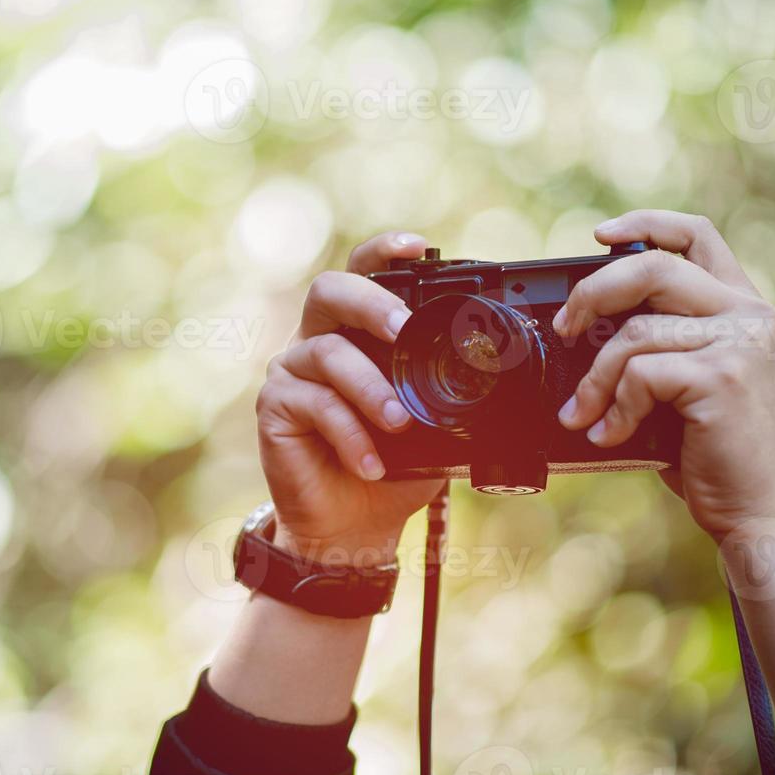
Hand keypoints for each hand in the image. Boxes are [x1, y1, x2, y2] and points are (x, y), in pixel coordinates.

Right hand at [257, 232, 443, 562]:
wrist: (355, 527)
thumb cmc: (394, 467)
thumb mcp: (433, 425)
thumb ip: (445, 393)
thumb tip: (499, 385)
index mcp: (357, 332)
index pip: (364, 275)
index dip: (384, 252)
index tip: (420, 248)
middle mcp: (319, 339)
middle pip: (331, 290)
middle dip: (372, 303)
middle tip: (405, 330)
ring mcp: (293, 370)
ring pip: (327, 352)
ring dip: (370, 386)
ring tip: (399, 423)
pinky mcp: (274, 407)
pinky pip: (314, 403)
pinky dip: (350, 433)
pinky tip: (371, 462)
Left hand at [554, 210, 774, 540]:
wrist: (754, 506)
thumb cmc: (710, 447)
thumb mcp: (684, 378)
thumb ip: (656, 339)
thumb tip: (582, 321)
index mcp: (739, 304)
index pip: (695, 234)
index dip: (644, 224)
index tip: (599, 236)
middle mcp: (747, 313)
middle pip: (652, 267)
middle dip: (593, 293)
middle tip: (564, 329)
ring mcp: (739, 342)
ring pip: (636, 331)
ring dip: (594, 379)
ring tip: (582, 413)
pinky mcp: (722, 376)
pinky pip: (641, 374)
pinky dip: (614, 408)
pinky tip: (609, 435)